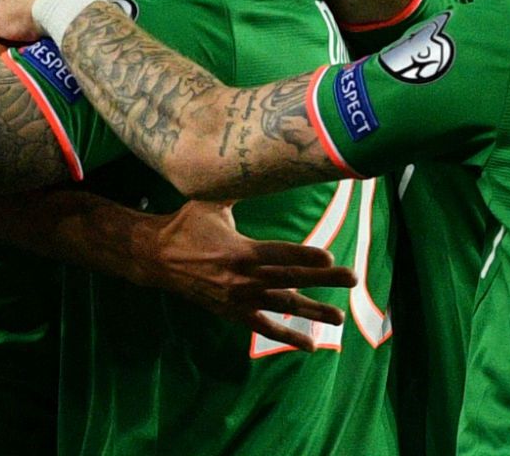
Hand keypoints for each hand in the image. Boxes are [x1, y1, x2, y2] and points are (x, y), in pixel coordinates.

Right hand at [142, 200, 355, 351]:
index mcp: (240, 250)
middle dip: (323, 280)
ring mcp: (239, 299)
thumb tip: (260, 164)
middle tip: (352, 278)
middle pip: (290, 279)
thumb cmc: (186, 225)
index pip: (280, 254)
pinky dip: (287, 336)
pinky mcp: (233, 312)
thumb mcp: (211, 202)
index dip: (305, 256)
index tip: (330, 257)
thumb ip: (237, 188)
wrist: (157, 257)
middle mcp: (243, 278)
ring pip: (282, 306)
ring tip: (338, 317)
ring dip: (312, 312)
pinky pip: (264, 327)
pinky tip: (310, 345)